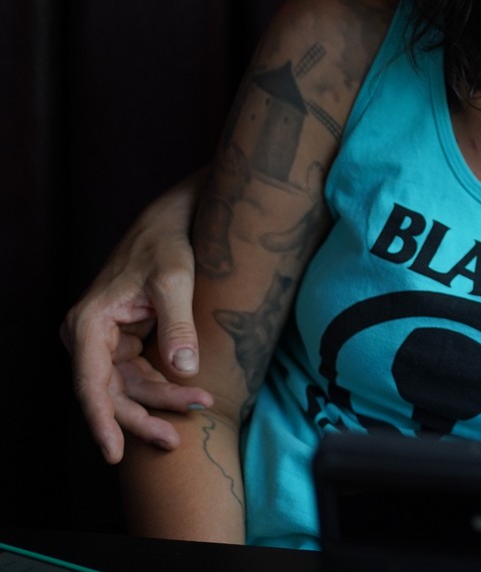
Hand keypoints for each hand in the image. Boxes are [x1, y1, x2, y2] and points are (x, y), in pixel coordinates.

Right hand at [60, 169, 213, 463]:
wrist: (170, 223)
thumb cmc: (168, 245)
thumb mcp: (176, 280)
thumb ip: (178, 324)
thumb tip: (184, 370)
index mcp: (88, 323)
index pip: (90, 383)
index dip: (101, 421)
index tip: (113, 453)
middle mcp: (87, 337)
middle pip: (109, 393)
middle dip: (142, 416)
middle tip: (175, 439)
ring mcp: (103, 342)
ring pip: (126, 389)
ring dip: (158, 404)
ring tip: (198, 408)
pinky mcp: (122, 343)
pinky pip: (137, 377)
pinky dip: (162, 388)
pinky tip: (189, 396)